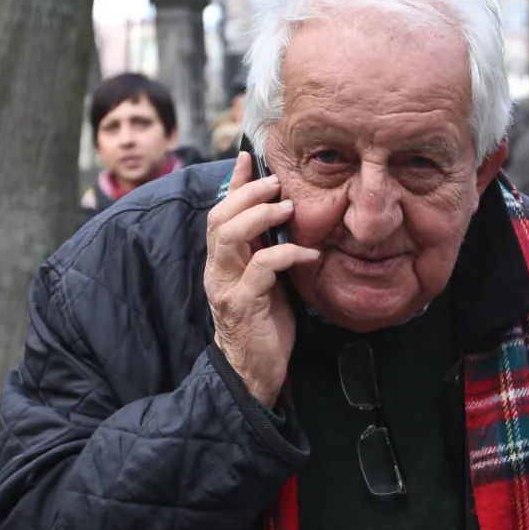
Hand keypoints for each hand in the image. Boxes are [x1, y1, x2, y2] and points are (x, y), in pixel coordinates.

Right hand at [204, 154, 319, 407]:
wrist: (252, 372)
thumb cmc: (263, 323)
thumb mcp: (264, 279)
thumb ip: (265, 249)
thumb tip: (281, 217)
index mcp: (221, 260)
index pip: (221, 212)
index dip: (234, 183)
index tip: (250, 157)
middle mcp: (217, 269)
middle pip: (219, 217)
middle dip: (248, 194)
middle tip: (278, 185)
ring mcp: (227, 287)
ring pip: (230, 236)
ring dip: (261, 217)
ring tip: (289, 211)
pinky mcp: (244, 305)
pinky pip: (263, 269)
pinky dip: (288, 255)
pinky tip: (311, 253)